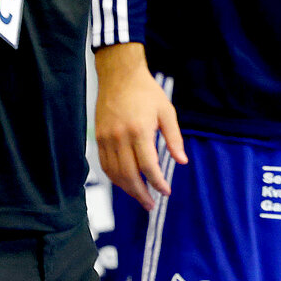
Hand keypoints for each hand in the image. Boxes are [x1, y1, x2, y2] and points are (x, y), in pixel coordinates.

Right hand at [93, 43, 186, 210]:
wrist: (119, 75)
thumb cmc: (147, 92)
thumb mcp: (166, 111)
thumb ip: (174, 138)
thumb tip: (182, 162)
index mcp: (140, 131)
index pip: (148, 166)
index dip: (158, 183)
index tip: (166, 192)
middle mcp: (120, 137)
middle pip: (129, 175)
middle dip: (141, 194)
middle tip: (151, 205)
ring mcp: (106, 138)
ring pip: (114, 173)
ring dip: (127, 189)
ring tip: (140, 197)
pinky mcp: (98, 137)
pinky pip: (105, 164)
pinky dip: (115, 177)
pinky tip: (125, 182)